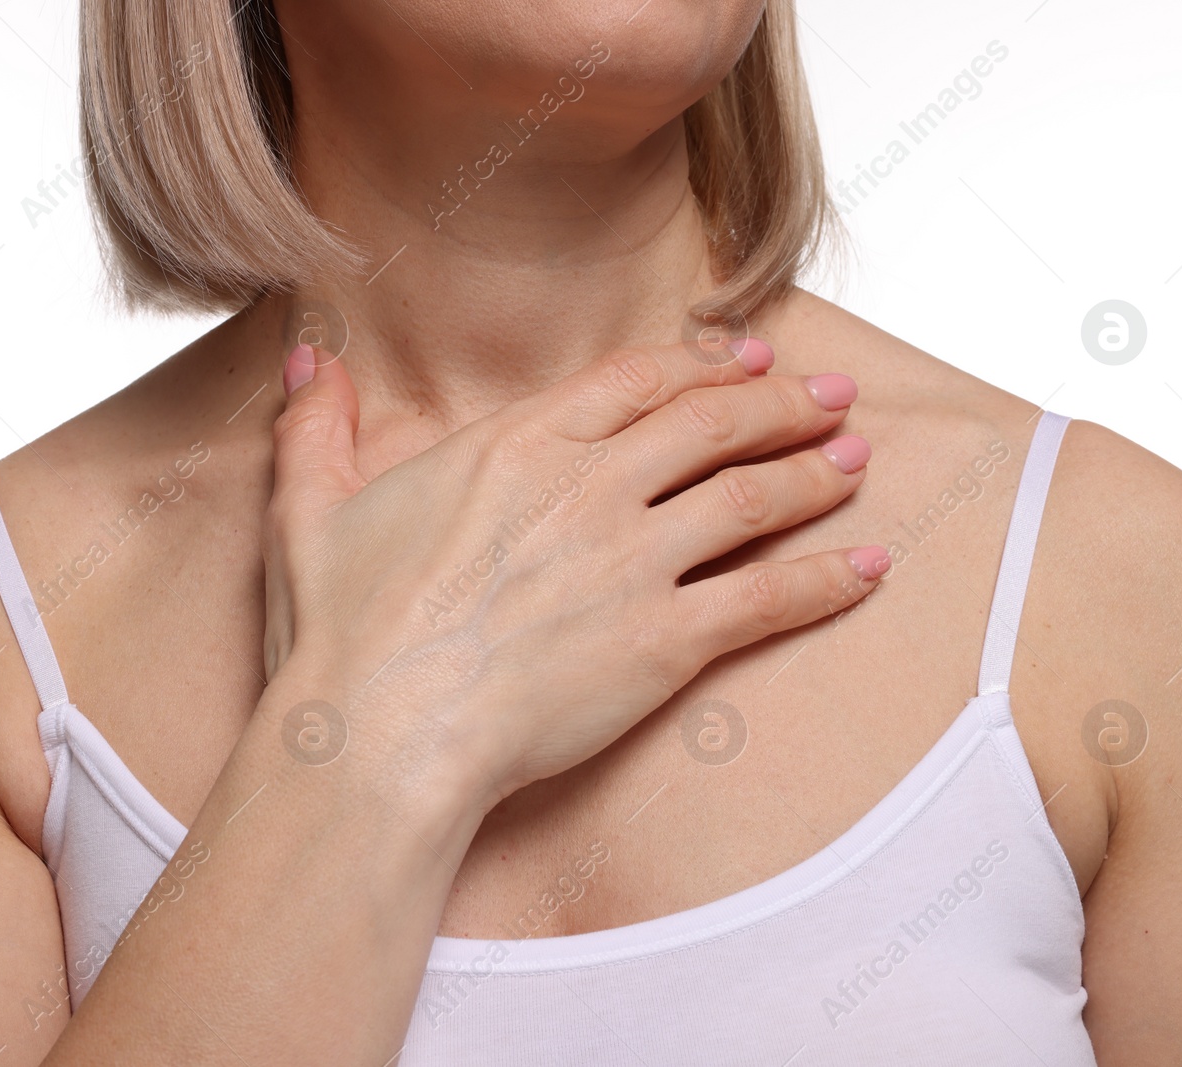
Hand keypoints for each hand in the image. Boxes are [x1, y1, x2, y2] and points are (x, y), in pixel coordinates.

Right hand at [261, 339, 886, 806]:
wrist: (381, 735)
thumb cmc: (343, 632)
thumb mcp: (310, 509)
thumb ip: (318, 425)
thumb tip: (313, 359)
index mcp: (515, 446)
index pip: (633, 383)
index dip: (700, 366)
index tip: (746, 359)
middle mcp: (586, 486)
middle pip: (709, 424)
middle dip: (781, 404)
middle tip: (832, 395)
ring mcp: (632, 560)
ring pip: (749, 498)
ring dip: (812, 474)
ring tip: (860, 459)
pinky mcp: (664, 641)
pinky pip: (767, 598)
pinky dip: (827, 578)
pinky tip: (870, 566)